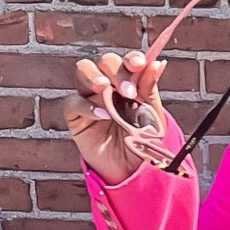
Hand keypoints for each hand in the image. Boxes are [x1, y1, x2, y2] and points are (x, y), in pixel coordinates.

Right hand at [65, 48, 167, 184]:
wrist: (132, 171)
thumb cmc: (143, 142)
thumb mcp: (152, 116)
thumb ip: (150, 90)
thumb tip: (157, 63)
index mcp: (128, 82)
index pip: (126, 61)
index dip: (131, 59)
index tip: (140, 63)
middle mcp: (108, 85)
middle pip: (104, 61)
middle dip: (116, 71)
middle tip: (128, 91)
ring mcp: (90, 97)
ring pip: (83, 70)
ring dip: (94, 76)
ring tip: (105, 89)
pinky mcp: (75, 116)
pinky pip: (73, 102)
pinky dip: (86, 106)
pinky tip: (102, 115)